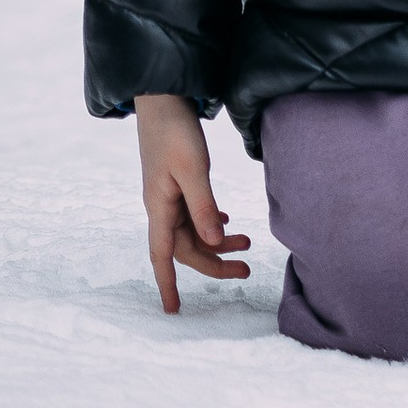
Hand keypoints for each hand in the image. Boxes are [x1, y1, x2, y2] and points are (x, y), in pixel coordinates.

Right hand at [135, 93, 250, 312]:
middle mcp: (161, 205)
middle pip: (186, 247)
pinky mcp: (176, 181)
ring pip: (193, 229)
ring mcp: (168, 194)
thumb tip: (215, 241)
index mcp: (160, 207)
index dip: (169, 284)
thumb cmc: (175, 130)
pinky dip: (210, 220)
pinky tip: (225, 220)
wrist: (163, 96)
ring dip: (217, 239)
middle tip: (247, 270)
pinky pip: (193, 212)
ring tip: (247, 243)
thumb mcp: (193, 168)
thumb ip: (203, 205)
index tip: (174, 311)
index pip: (163, 257)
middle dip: (215, 262)